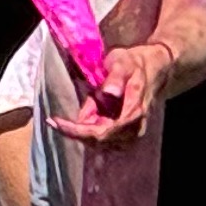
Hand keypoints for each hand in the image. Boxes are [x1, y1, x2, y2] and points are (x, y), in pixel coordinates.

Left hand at [51, 40, 172, 147]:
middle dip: (74, 133)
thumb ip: (116, 77)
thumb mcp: (123, 62)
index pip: (103, 132)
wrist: (152, 68)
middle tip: (53, 121)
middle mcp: (133, 129)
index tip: (57, 122)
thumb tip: (109, 92)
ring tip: (64, 118)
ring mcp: (129, 133)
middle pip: (98, 141)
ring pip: (98, 143)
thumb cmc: (134, 63)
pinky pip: (100, 137)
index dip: (78, 132)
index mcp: (133, 113)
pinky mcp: (123, 133)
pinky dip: (85, 129)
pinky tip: (81, 114)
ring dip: (79, 132)